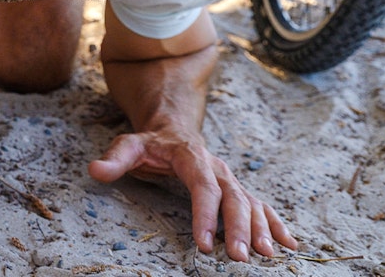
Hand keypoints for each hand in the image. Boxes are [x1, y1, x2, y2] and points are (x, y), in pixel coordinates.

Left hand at [87, 129, 296, 261]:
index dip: (205, 215)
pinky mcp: (237, 189)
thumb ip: (114, 158)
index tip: (203, 243)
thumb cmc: (150, 142)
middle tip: (239, 258)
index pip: (202, 187)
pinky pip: (261, 206)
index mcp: (192, 157)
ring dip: (261, 229)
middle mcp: (217, 168)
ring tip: (267, 256)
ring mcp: (230, 179)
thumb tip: (95, 170)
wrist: (173, 126)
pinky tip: (290, 245)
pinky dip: (277, 224)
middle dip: (238, 228)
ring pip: (251, 203)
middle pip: (233, 198)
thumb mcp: (128, 145)